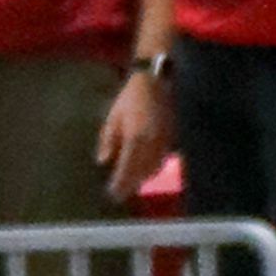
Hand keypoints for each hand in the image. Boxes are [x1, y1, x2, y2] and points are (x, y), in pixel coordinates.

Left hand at [96, 64, 169, 198]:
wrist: (155, 80)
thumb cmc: (130, 98)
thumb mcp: (113, 117)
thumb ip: (108, 140)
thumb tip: (102, 161)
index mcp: (135, 137)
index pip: (127, 168)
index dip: (120, 183)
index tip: (112, 194)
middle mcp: (151, 142)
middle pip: (142, 171)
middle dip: (131, 185)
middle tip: (121, 195)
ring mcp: (164, 140)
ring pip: (155, 167)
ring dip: (143, 178)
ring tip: (133, 185)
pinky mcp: (172, 136)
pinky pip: (164, 158)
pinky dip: (155, 167)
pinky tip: (148, 170)